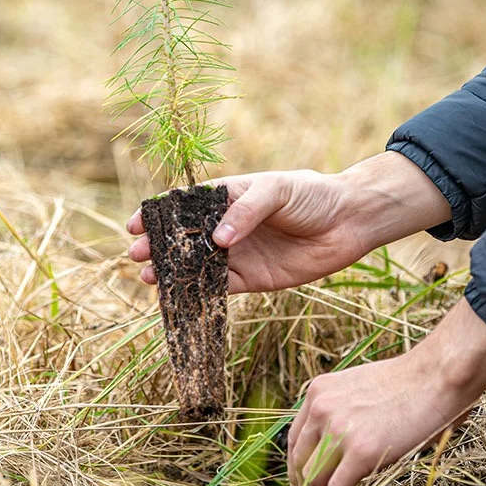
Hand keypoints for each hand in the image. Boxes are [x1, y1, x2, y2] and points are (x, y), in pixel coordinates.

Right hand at [126, 151, 451, 293]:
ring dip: (172, 272)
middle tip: (136, 255)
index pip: (184, 206)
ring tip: (149, 277)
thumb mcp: (277, 190)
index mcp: (226, 196)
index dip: (158, 214)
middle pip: (183, 238)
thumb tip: (218, 240)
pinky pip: (219, 288)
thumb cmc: (312, 195)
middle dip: (157, 246)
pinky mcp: (252, 279)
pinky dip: (198, 292)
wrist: (349, 222)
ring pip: (195, 265)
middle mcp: (226, 226)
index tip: (136, 223)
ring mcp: (237, 254)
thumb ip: (246, 211)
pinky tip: (180, 295)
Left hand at [287, 300, 485, 485]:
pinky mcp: (361, 452)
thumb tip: (337, 439)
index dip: (296, 464)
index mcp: (318, 392)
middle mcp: (321, 409)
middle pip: (300, 460)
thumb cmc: (408, 382)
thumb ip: (341, 408)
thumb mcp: (358, 387)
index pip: (295, 437)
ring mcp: (338, 430)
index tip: (300, 480)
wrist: (436, 377)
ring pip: (314, 478)